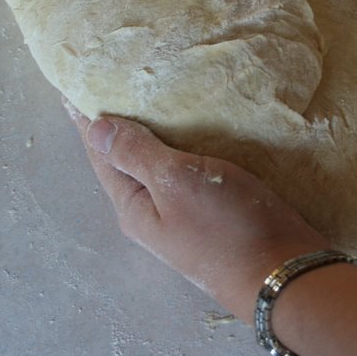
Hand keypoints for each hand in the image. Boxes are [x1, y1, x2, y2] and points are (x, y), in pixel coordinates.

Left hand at [64, 99, 329, 322]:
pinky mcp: (214, 212)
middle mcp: (152, 213)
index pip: (101, 154)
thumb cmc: (226, 227)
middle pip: (126, 161)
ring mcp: (184, 215)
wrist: (283, 273)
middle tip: (112, 82)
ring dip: (154, 135)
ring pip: (159, 166)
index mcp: (133, 206)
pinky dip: (185, 147)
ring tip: (151, 98)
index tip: (73, 85)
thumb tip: (94, 127)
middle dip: (118, 125)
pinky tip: (196, 131)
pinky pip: (189, 172)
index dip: (88, 120)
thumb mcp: (176, 181)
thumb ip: (136, 154)